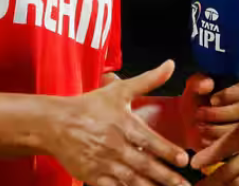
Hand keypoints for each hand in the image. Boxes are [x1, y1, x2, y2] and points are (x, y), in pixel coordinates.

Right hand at [51, 60, 191, 185]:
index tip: (184, 159)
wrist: (54, 124)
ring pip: (131, 180)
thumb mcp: (119, 90)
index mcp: (125, 125)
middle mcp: (116, 146)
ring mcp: (104, 163)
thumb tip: (170, 64)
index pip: (150, 140)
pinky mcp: (92, 176)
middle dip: (166, 177)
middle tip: (184, 185)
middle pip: (145, 164)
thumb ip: (149, 80)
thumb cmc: (89, 106)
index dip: (167, 150)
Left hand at [180, 72, 238, 150]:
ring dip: (217, 130)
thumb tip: (207, 84)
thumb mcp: (194, 88)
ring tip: (200, 127)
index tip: (212, 100)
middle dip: (221, 114)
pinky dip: (218, 146)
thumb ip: (198, 81)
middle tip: (199, 114)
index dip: (230, 94)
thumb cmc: (197, 100)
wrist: (191, 124)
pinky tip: (204, 140)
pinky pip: (236, 147)